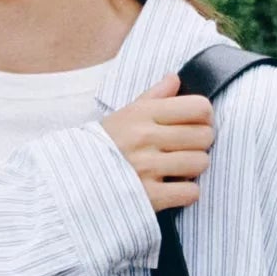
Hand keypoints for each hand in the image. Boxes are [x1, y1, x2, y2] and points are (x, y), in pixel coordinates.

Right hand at [100, 72, 214, 214]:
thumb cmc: (104, 147)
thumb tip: (174, 78)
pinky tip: (173, 188)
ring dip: (193, 169)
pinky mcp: (148, 197)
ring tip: (178, 169)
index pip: (199, 107)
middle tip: (187, 149)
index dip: (204, 117)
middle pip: (204, 136)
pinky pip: (190, 193)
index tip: (195, 124)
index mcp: (142, 114)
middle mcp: (145, 138)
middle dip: (201, 143)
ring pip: (200, 163)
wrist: (73, 181)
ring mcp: (146, 168)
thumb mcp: (124, 115)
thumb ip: (153, 97)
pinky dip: (186, 193)